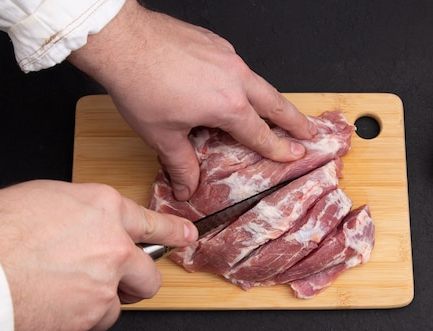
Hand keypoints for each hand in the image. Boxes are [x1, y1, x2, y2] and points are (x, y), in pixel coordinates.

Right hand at [0, 180, 196, 330]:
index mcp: (103, 209)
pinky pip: (92, 323)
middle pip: (149, 274)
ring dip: (99, 303)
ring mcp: (105, 284)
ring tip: (63, 294)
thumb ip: (83, 217)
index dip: (172, 232)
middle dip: (138, 281)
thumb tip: (91, 229)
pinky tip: (51, 306)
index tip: (186, 237)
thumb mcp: (47, 200)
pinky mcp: (90, 316)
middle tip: (121, 284)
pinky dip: (76, 319)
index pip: (151, 223)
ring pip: (119, 305)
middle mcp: (113, 245)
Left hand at [68, 0, 316, 200]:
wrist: (123, 40)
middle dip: (294, 119)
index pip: (261, 133)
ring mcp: (226, 56)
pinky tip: (233, 87)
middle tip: (309, 131)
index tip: (295, 154)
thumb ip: (181, 164)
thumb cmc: (140, 85)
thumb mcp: (162, 135)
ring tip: (277, 110)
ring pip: (258, 81)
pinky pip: (237, 65)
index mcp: (227, 105)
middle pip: (275, 102)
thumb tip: (187, 187)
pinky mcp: (214, 42)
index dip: (279, 148)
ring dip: (271, 99)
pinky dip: (244, 81)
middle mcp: (234, 78)